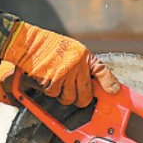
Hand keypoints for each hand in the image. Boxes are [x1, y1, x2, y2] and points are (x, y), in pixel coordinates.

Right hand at [1, 22, 119, 107]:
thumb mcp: (71, 50)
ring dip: (61, 95)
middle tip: (73, 96)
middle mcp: (77, 65)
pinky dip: (48, 91)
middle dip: (79, 99)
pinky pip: (53, 95)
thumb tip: (91, 81)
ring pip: (68, 98)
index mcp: (83, 56)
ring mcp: (65, 74)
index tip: (113, 92)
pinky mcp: (52, 80)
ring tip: (55, 84)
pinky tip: (46, 80)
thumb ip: (82, 65)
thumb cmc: (47, 46)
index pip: (101, 71)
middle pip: (85, 94)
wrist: (28, 42)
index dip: (109, 83)